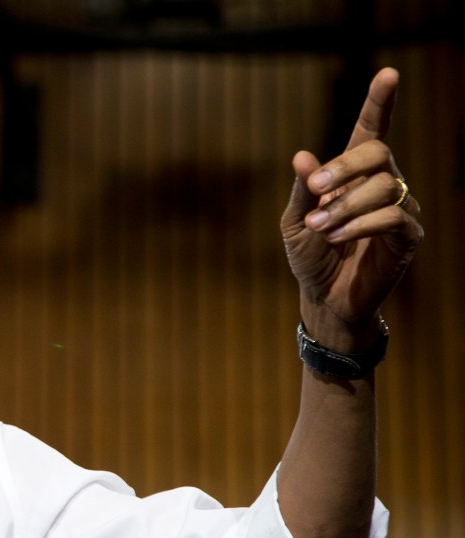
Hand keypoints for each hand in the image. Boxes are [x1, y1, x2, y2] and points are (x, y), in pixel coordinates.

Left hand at [280, 68, 422, 347]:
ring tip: (322, 227)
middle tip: (314, 191)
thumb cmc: (310, 256)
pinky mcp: (409, 236)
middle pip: (377, 152)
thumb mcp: (295, 222)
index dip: (379, 102)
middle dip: (343, 168)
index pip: (370, 130)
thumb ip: (301, 191)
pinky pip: (394, 217)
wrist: (323, 297)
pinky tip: (339, 238)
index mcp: (352, 175)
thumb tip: (302, 156)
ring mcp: (400, 208)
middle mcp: (382, 184)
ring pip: (384, 186)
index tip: (388, 73)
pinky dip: (361, 225)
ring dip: (345, 205)